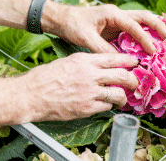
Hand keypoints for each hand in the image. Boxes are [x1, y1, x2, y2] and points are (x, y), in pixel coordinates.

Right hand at [15, 53, 138, 121]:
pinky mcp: (86, 108)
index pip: (115, 57)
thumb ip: (86, 63)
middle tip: (135, 83)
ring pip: (118, 94)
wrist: (30, 94)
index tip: (135, 63)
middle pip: (122, 75)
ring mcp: (89, 93)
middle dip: (133, 80)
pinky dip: (108, 106)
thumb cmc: (45, 77)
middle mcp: (90, 75)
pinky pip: (106, 107)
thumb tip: (102, 66)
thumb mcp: (68, 61)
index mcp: (85, 60)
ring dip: (123, 97)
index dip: (129, 61)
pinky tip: (105, 105)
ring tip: (122, 98)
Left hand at [43, 3, 165, 54]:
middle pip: (144, 17)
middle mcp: (117, 14)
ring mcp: (117, 20)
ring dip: (154, 29)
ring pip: (141, 21)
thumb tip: (118, 61)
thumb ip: (101, 48)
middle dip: (159, 26)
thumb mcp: (85, 38)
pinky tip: (150, 47)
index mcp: (112, 14)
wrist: (61, 19)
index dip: (145, 39)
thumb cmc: (72, 25)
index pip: (134, 25)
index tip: (153, 51)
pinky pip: (133, 30)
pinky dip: (144, 36)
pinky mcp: (115, 27)